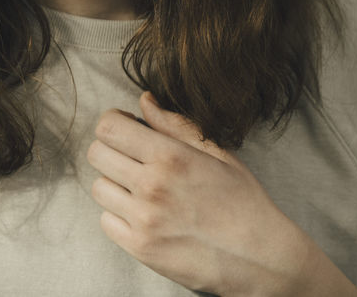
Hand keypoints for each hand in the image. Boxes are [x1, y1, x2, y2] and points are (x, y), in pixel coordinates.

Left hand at [86, 91, 314, 296]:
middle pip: (96, 154)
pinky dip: (118, 215)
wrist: (260, 256)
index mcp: (171, 156)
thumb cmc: (243, 201)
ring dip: (115, 184)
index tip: (127, 128)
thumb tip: (145, 101)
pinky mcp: (140, 249)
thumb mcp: (217, 154)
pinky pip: (106, 221)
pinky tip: (143, 214)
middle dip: (111, 149)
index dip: (114, 123)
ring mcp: (143, 220)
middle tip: (131, 157)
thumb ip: (176, 125)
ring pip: (98, 188)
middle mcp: (152, 186)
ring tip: (141, 188)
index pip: (109, 127)